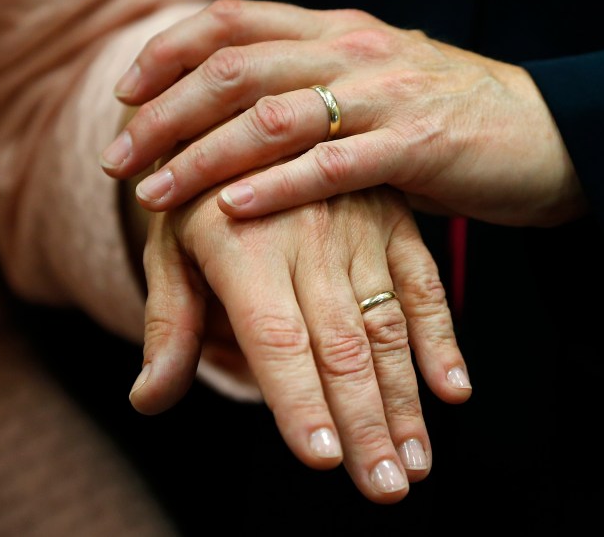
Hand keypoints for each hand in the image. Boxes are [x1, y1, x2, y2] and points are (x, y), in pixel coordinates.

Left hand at [101, 0, 586, 227]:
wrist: (550, 137)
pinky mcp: (418, 147)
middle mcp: (355, 51)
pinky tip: (230, 209)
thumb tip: (250, 119)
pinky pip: (331, 166)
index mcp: (339, 32)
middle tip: (118, 158)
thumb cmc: (453, 120)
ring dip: (202, 154)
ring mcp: (386, 96)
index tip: (125, 95)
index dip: (168, 53)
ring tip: (153, 194)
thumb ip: (319, 91)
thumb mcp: (378, 87)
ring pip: (272, 116)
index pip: (233, 25)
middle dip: (165, 114)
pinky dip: (274, 187)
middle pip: (235, 69)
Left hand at [129, 179, 470, 503]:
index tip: (322, 459)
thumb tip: (149, 399)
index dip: (297, 401)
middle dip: (364, 424)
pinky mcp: (395, 221)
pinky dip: (442, 338)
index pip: (276, 339)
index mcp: (244, 246)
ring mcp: (359, 228)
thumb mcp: (173, 246)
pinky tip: (454, 390)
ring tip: (416, 462)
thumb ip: (170, 323)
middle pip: (340, 346)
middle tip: (385, 488)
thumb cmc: (204, 193)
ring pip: (386, 326)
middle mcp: (308, 238)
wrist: (253, 115)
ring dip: (405, 399)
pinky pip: (424, 285)